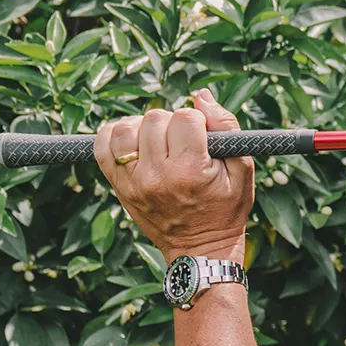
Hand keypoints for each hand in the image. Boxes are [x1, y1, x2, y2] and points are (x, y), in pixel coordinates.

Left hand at [94, 89, 253, 262]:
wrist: (200, 250)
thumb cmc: (226, 209)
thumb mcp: (242, 171)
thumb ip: (227, 128)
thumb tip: (202, 95)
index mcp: (191, 170)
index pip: (185, 117)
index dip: (197, 121)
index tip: (203, 137)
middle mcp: (157, 175)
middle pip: (154, 118)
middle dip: (171, 123)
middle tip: (182, 142)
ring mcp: (133, 182)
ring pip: (125, 129)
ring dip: (142, 127)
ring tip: (157, 141)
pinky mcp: (119, 187)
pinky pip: (102, 147)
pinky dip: (115, 136)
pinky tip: (134, 142)